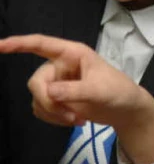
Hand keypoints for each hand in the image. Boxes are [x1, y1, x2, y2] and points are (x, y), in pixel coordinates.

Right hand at [0, 35, 153, 163]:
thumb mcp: (100, 90)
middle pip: (36, 82)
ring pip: (37, 98)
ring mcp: (57, 82)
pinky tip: (74, 120)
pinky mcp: (57, 99)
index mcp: (73, 54)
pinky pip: (41, 109)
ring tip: (77, 118)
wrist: (125, 110)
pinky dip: (53, 118)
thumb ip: (74, 90)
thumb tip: (49, 92)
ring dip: (53, 113)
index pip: (41, 44)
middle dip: (49, 102)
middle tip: (68, 114)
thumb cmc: (118, 92)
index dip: (19, 44)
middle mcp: (61, 65)